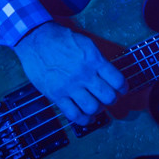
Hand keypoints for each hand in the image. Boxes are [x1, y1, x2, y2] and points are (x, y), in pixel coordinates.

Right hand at [12, 22, 127, 124]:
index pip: (117, 80)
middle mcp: (84, 75)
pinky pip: (73, 114)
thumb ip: (97, 59)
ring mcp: (70, 86)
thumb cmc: (61, 39)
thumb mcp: (85, 43)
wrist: (36, 40)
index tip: (121, 89)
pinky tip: (86, 117)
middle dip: (112, 99)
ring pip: (92, 107)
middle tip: (109, 98)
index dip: (123, 88)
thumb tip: (108, 75)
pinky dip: (83, 119)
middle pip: (108, 96)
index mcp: (94, 60)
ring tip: (96, 106)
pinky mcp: (56, 95)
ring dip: (98, 109)